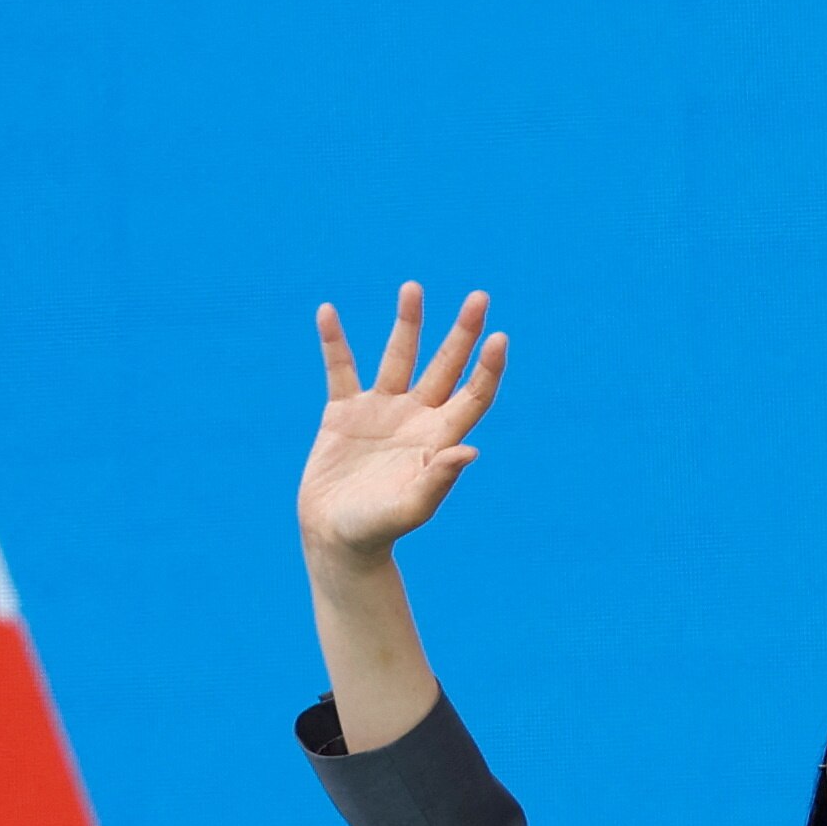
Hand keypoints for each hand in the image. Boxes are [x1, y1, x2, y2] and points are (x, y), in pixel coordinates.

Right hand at [297, 283, 506, 569]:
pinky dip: (333, 342)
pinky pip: (339, 369)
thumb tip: (471, 451)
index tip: (498, 337)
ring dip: (407, 323)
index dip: (487, 368)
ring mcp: (380, 412)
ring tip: (413, 288)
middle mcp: (416, 419)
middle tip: (480, 296)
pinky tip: (328, 312)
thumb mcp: (411, 508)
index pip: (473, 396)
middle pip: (445, 366)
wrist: (337, 538)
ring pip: (398, 357)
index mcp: (440, 439)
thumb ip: (439, 480)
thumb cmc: (378, 530)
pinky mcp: (343, 413)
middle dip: (462, 332)